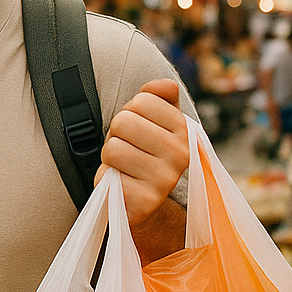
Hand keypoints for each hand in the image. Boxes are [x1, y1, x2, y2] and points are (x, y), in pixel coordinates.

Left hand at [94, 79, 188, 230]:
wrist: (151, 206)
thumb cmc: (148, 156)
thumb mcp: (158, 125)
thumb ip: (159, 98)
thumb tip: (165, 84)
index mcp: (185, 131)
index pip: (142, 101)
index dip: (130, 112)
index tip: (138, 131)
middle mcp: (180, 155)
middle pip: (124, 121)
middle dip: (116, 134)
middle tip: (127, 150)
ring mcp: (164, 180)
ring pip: (113, 148)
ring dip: (110, 157)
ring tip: (124, 167)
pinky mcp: (144, 201)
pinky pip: (107, 174)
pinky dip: (106, 178)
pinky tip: (121, 185)